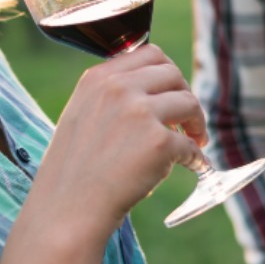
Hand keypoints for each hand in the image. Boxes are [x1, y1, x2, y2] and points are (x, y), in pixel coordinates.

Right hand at [39, 44, 208, 234]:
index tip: (172, 92)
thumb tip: (155, 92)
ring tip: (196, 141)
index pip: (149, 52)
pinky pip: (191, 145)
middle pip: (173, 74)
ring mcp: (140, 113)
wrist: (67, 211)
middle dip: (185, 95)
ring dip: (197, 122)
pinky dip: (197, 157)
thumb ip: (112, 97)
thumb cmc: (73, 173)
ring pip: (189, 102)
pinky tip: (194, 166)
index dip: (168, 73)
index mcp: (98, 78)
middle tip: (188, 120)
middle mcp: (118, 88)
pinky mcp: (158, 142)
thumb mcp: (82, 116)